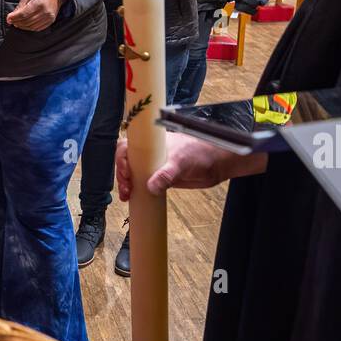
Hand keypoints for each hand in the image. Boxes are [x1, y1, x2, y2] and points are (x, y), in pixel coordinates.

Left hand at [6, 0, 65, 30]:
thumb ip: (21, 5)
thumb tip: (12, 16)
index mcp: (39, 3)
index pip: (24, 14)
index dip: (15, 18)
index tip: (8, 18)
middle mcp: (45, 12)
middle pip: (27, 21)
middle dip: (17, 22)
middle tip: (11, 21)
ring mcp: (49, 17)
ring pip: (32, 26)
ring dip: (23, 26)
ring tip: (17, 23)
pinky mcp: (51, 21)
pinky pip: (38, 28)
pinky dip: (30, 28)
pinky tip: (25, 25)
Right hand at [115, 131, 267, 199]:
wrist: (218, 163)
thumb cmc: (201, 153)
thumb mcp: (183, 161)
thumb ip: (167, 174)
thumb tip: (150, 187)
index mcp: (151, 142)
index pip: (127, 146)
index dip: (121, 159)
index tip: (126, 174)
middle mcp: (150, 152)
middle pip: (126, 160)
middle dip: (122, 174)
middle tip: (126, 190)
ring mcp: (155, 165)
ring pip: (133, 172)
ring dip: (126, 184)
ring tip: (127, 196)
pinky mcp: (161, 178)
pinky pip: (143, 182)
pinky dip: (136, 190)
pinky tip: (133, 198)